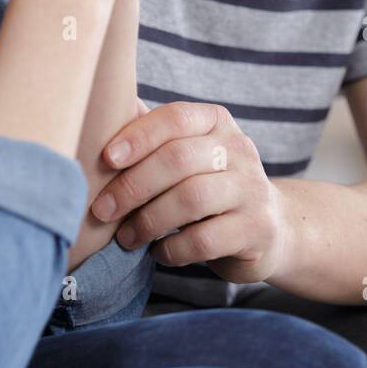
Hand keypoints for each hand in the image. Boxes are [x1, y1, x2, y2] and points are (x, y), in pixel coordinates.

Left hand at [92, 102, 288, 282]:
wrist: (268, 227)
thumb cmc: (207, 184)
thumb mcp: (187, 153)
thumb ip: (151, 136)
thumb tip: (98, 115)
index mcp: (216, 122)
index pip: (176, 118)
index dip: (139, 136)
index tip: (106, 159)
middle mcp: (239, 149)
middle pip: (179, 159)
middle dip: (133, 186)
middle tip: (102, 210)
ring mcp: (252, 189)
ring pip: (192, 198)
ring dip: (149, 221)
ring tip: (127, 237)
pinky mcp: (256, 229)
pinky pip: (205, 240)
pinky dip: (172, 249)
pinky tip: (159, 253)